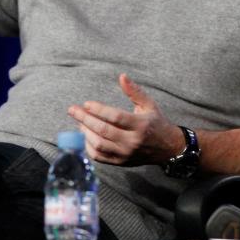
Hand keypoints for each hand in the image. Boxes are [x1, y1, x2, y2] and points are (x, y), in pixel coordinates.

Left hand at [67, 73, 184, 165]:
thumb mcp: (149, 104)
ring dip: (85, 132)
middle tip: (73, 110)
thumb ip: (134, 91)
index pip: (115, 117)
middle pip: (103, 130)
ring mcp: (125, 154)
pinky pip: (99, 156)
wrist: (167, 148)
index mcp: (141, 125)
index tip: (86, 104)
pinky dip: (88, 146)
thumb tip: (121, 76)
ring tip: (79, 122)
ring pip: (99, 144)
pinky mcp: (120, 162)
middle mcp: (132, 141)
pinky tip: (85, 135)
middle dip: (85, 119)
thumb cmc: (156, 122)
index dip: (99, 110)